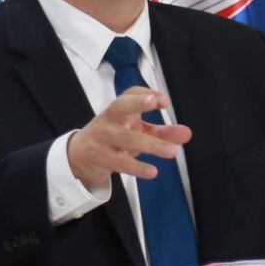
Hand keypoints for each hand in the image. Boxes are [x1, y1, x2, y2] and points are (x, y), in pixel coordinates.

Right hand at [66, 87, 192, 190]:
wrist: (78, 156)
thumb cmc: (112, 138)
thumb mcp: (135, 132)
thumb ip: (162, 132)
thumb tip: (187, 133)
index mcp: (118, 110)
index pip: (129, 94)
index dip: (145, 94)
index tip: (163, 100)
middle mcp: (110, 120)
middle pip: (120, 107)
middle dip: (137, 103)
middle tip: (155, 102)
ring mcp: (105, 139)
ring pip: (127, 138)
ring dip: (151, 144)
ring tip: (172, 151)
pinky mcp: (104, 159)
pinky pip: (122, 163)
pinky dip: (137, 167)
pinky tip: (152, 171)